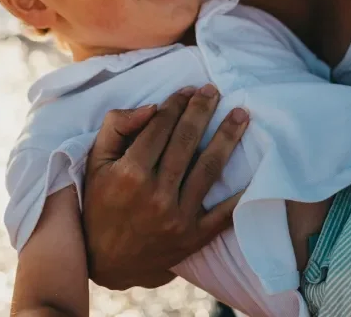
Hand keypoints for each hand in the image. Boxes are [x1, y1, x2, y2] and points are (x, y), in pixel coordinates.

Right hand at [82, 86, 248, 289]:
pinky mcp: (193, 237)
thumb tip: (151, 107)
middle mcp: (156, 194)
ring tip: (241, 115)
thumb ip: (117, 127)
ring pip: (209, 169)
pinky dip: (240, 193)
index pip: (160, 127)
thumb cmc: (100, 203)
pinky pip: (223, 214)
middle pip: (187, 141)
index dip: (176, 104)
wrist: (105, 261)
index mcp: (130, 173)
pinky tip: (255, 170)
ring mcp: (177, 217)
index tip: (188, 89)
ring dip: (227, 137)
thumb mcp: (96, 162)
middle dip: (202, 110)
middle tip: (214, 90)